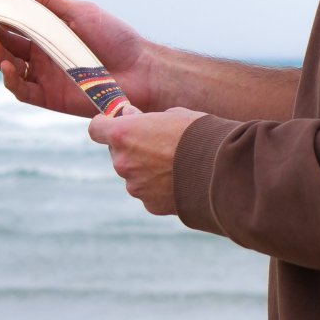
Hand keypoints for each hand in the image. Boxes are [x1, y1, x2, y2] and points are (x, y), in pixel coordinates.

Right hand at [0, 0, 157, 116]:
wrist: (140, 70)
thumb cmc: (115, 38)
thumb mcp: (82, 13)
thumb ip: (54, 2)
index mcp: (46, 35)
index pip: (12, 26)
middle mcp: (41, 57)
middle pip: (5, 46)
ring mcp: (44, 78)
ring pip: (9, 68)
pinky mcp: (50, 97)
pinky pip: (23, 90)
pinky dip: (10, 79)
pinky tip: (6, 66)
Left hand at [88, 106, 202, 214]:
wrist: (223, 170)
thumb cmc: (199, 134)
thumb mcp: (172, 114)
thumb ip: (145, 119)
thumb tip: (130, 116)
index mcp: (123, 135)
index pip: (96, 129)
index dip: (106, 124)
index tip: (117, 122)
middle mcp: (123, 162)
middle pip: (117, 152)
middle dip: (131, 147)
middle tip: (157, 142)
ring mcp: (135, 186)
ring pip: (133, 174)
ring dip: (146, 168)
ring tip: (175, 162)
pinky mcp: (150, 204)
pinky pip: (148, 192)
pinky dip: (158, 187)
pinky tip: (180, 179)